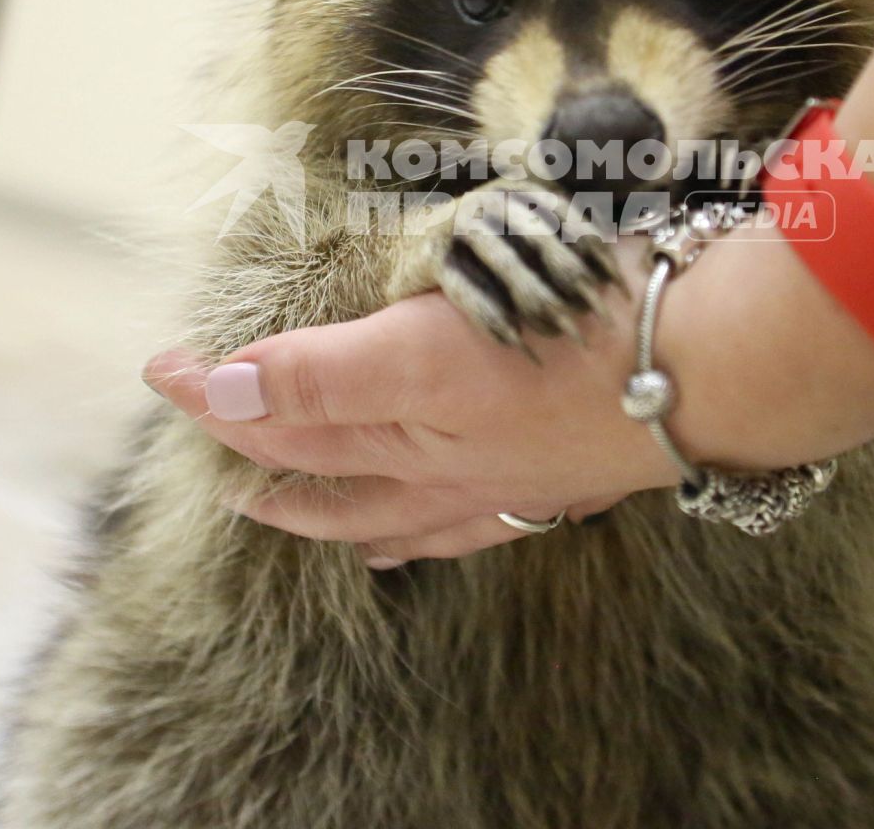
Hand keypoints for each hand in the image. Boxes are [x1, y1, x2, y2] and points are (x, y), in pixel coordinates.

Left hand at [145, 221, 873, 566]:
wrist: (710, 370)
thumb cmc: (574, 346)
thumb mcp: (426, 350)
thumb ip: (320, 373)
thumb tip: (217, 391)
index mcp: (407, 427)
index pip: (287, 417)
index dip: (220, 394)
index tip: (164, 364)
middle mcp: (443, 465)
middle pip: (329, 463)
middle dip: (260, 448)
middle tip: (213, 439)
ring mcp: (501, 476)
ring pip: (388, 501)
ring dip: (327, 501)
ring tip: (285, 507)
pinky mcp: (556, 473)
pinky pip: (461, 520)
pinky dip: (418, 527)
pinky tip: (423, 526)